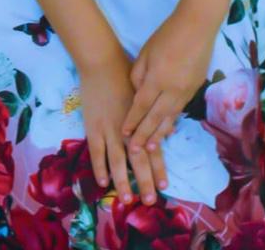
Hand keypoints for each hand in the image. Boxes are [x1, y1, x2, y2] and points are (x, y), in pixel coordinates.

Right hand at [78, 44, 168, 205]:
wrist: (102, 62)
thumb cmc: (126, 73)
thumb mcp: (146, 92)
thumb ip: (156, 114)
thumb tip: (171, 130)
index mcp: (142, 120)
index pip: (153, 148)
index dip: (159, 168)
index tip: (165, 186)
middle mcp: (127, 128)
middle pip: (137, 159)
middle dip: (144, 181)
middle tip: (150, 201)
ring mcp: (109, 128)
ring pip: (117, 160)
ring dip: (122, 181)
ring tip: (127, 199)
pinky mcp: (93, 126)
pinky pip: (96, 151)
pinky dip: (99, 167)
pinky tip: (103, 182)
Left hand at [121, 9, 218, 155]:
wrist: (197, 26)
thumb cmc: (167, 35)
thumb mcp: (146, 52)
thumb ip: (138, 75)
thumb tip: (137, 94)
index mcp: (157, 78)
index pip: (141, 106)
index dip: (132, 121)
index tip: (124, 134)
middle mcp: (172, 89)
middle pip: (155, 118)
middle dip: (144, 135)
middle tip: (134, 152)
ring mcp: (186, 91)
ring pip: (170, 117)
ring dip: (160, 134)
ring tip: (152, 148)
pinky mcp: (195, 90)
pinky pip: (180, 110)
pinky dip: (172, 121)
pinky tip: (167, 129)